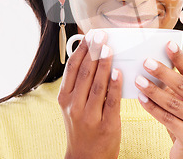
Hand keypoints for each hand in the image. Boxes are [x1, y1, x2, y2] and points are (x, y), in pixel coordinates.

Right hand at [58, 31, 122, 158]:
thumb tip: (90, 56)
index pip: (72, 68)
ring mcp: (89, 116)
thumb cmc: (81, 128)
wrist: (85, 158)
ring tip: (110, 48)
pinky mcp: (106, 125)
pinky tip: (118, 72)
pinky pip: (112, 101)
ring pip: (97, 85)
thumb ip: (79, 84)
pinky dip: (115, 85)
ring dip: (104, 64)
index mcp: (64, 98)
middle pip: (85, 73)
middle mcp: (74, 106)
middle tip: (102, 36)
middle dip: (94, 51)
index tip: (90, 35)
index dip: (81, 50)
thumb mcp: (72, 106)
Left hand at [135, 41, 182, 158]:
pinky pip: (167, 119)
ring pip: (173, 103)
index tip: (167, 45)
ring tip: (139, 80)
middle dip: (162, 72)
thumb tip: (158, 64)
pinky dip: (152, 108)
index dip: (180, 58)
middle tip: (146, 62)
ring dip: (153, 90)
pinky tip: (141, 99)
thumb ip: (181, 85)